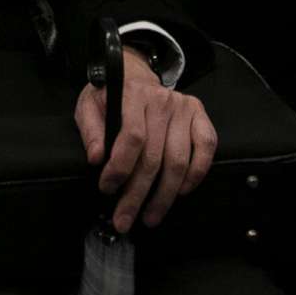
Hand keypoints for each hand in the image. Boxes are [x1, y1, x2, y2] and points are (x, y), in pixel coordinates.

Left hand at [75, 49, 217, 232]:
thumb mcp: (89, 105)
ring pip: (179, 161)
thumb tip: (96, 159)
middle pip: (154, 157)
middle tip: (125, 219)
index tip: (107, 189)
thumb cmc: (111, 95)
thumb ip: (90, 130)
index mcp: (133, 95)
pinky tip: (180, 192)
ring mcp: (184, 108)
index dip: (120, 168)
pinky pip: (206, 149)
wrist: (134, 75)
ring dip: (164, 195)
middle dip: (138, 194)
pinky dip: (195, 175)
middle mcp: (162, 101)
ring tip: (150, 216)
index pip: (132, 137)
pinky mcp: (200, 116)